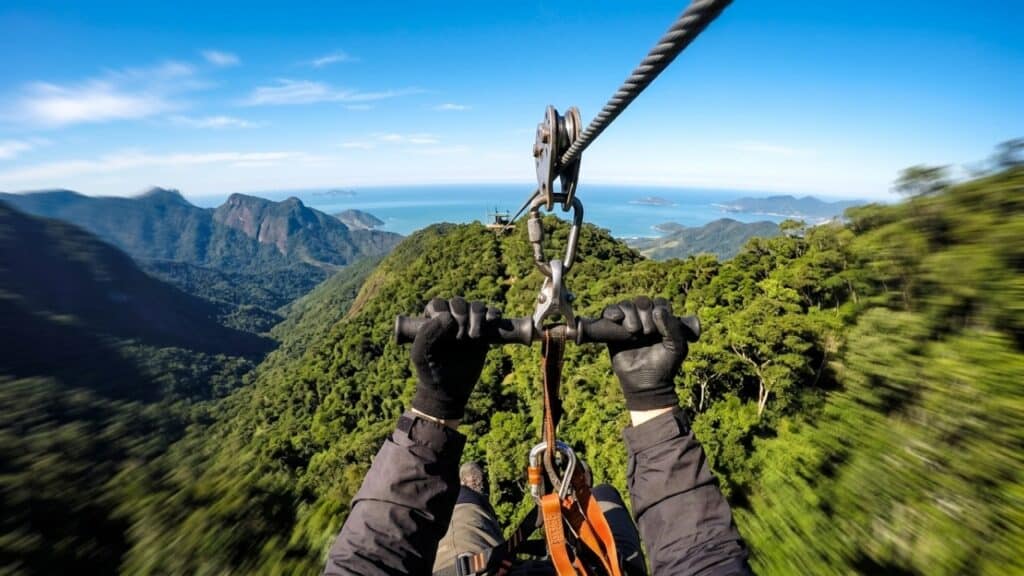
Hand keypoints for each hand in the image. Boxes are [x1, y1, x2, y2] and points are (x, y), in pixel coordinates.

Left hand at [410, 297, 498, 420]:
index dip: (444, 313)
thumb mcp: (420, 354)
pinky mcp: (484, 331)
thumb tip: (448, 317)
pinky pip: (491, 314)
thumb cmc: (430, 371)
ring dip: (477, 316)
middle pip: (459, 303)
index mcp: (431, 320)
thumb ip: (426, 334)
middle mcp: (450, 318)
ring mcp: (468, 324)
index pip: (439, 304)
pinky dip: (493, 314)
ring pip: (476, 306)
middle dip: (462, 316)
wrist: (449, 390)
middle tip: (461, 338)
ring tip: (475, 336)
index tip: (448, 333)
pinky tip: (491, 321)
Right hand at [602, 296, 688, 412]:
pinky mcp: (612, 330)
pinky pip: (609, 312)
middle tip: (646, 334)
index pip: (660, 303)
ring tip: (633, 332)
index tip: (659, 330)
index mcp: (662, 319)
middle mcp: (645, 318)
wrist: (646, 383)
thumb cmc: (665, 365)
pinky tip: (616, 318)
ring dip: (630, 315)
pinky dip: (612, 311)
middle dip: (645, 315)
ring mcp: (628, 323)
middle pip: (642, 301)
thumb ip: (673, 326)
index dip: (659, 311)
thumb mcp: (677, 346)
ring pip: (626, 305)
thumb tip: (657, 311)